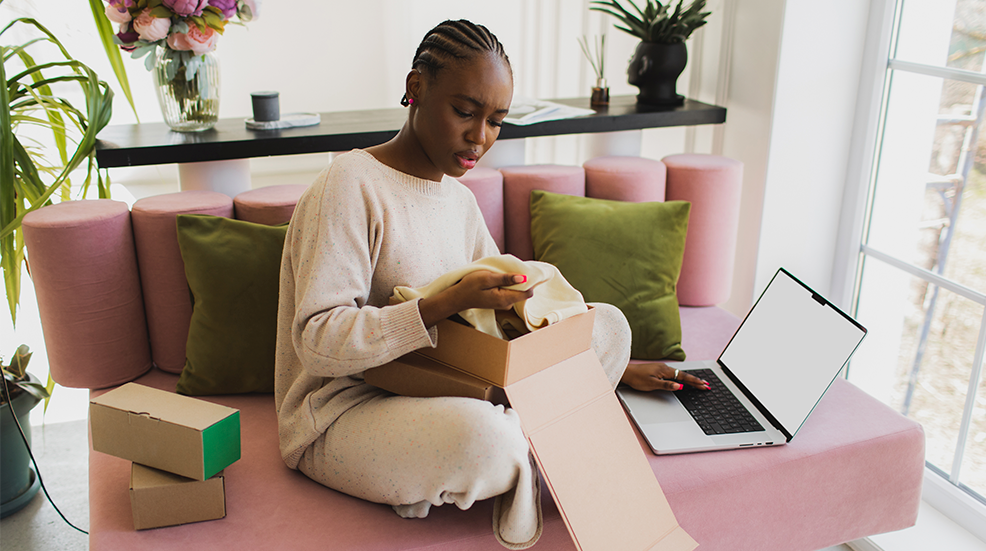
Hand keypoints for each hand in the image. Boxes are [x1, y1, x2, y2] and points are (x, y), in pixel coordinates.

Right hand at [418, 271, 532, 326]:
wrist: (458, 297)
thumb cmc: (470, 286)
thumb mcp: (487, 278)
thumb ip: (505, 279)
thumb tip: (523, 278)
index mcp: (505, 299)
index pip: (528, 293)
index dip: (529, 281)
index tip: (524, 271)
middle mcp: (507, 304)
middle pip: (523, 291)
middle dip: (520, 280)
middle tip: (509, 270)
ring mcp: (503, 304)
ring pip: (516, 291)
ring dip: (512, 282)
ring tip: (500, 274)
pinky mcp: (499, 301)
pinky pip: (509, 292)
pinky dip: (507, 285)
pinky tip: (498, 279)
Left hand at [620, 362, 710, 391]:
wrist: (627, 372)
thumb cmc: (637, 378)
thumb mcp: (652, 384)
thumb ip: (666, 385)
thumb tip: (680, 386)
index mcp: (665, 371)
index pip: (684, 377)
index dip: (695, 382)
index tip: (704, 385)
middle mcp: (665, 368)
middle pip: (684, 375)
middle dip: (696, 380)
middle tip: (706, 385)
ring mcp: (663, 369)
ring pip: (680, 374)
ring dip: (690, 379)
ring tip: (699, 383)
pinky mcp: (659, 371)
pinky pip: (675, 374)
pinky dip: (683, 377)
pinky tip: (685, 380)